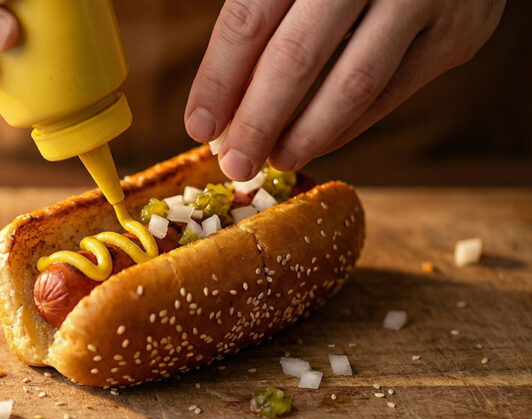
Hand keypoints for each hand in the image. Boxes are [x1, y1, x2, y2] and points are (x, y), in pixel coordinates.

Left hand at [185, 0, 505, 178]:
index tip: (199, 127)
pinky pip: (390, 95)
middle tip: (233, 164)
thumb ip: (264, 15)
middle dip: (257, 120)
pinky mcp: (458, 33)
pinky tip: (316, 143)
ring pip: (352, 85)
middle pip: (297, 57)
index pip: (250, 19)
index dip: (219, 79)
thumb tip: (224, 106)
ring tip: (272, 161)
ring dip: (305, 135)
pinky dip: (347, 127)